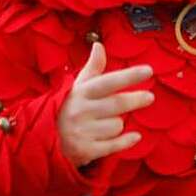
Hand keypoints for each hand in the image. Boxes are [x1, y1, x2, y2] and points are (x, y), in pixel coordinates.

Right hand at [57, 42, 152, 167]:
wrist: (45, 139)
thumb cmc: (69, 107)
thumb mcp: (77, 87)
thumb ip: (92, 68)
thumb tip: (99, 45)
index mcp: (80, 93)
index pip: (108, 82)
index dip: (129, 76)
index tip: (149, 71)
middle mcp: (81, 111)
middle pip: (117, 104)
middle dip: (136, 99)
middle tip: (150, 97)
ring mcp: (83, 132)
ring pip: (117, 125)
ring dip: (119, 124)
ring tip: (108, 123)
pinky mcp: (86, 150)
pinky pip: (115, 145)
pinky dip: (127, 141)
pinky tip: (135, 136)